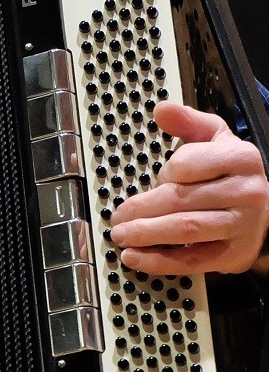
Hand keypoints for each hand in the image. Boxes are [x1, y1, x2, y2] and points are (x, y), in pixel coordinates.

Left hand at [109, 102, 268, 275]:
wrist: (264, 211)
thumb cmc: (230, 174)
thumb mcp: (215, 140)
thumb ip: (189, 123)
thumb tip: (162, 110)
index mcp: (239, 158)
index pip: (188, 164)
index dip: (164, 173)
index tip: (153, 180)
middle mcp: (245, 191)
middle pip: (181, 199)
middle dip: (141, 209)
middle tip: (117, 217)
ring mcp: (240, 225)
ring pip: (185, 230)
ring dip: (146, 234)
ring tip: (121, 235)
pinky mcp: (232, 254)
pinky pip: (191, 261)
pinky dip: (158, 261)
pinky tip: (135, 257)